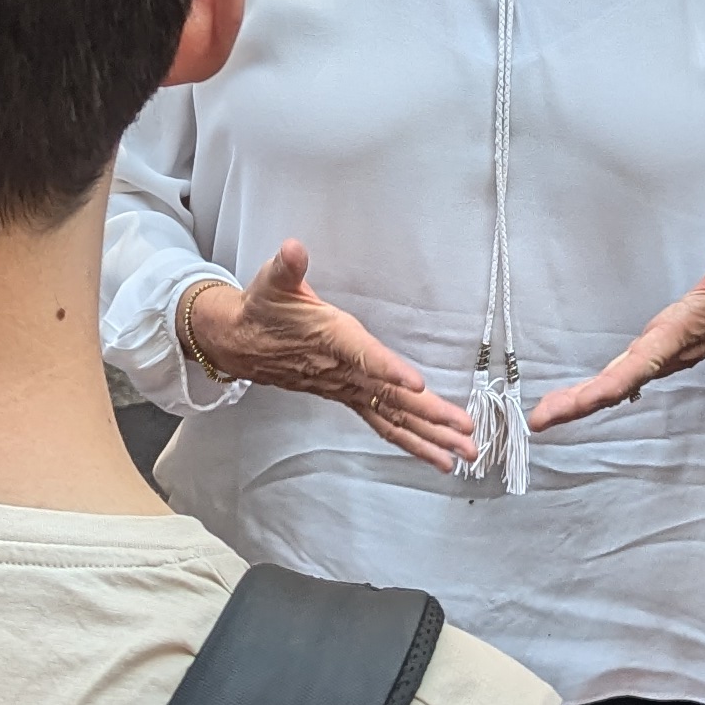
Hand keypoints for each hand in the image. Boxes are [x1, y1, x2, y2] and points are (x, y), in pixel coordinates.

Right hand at [185, 242, 475, 469]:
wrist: (238, 343)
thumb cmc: (263, 309)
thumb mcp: (271, 281)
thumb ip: (287, 266)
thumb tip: (292, 249)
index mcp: (331, 338)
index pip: (363, 356)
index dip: (389, 370)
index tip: (418, 384)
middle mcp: (343, 370)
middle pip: (390, 398)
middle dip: (430, 417)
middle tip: (466, 433)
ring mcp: (346, 388)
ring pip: (392, 418)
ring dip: (429, 437)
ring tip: (464, 454)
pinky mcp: (348, 396)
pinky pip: (383, 423)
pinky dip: (411, 440)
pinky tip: (436, 455)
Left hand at [526, 250, 704, 431]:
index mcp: (682, 334)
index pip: (640, 365)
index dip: (606, 387)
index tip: (574, 404)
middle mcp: (669, 352)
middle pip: (619, 384)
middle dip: (580, 404)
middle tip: (538, 421)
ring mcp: (665, 355)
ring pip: (618, 383)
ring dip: (582, 399)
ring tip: (543, 416)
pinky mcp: (662, 351)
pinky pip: (623, 374)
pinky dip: (596, 389)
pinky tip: (575, 399)